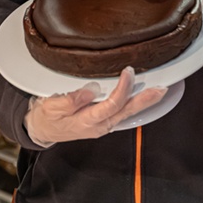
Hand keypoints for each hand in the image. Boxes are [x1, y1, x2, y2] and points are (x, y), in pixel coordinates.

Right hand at [24, 67, 166, 146]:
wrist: (40, 130)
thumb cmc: (46, 117)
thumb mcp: (51, 107)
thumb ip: (70, 100)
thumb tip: (90, 91)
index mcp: (87, 121)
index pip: (111, 104)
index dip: (122, 89)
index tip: (128, 72)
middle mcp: (99, 125)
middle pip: (126, 111)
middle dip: (145, 100)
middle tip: (162, 89)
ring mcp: (102, 125)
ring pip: (127, 113)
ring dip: (144, 102)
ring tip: (160, 91)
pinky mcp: (102, 121)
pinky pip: (123, 113)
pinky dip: (135, 104)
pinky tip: (144, 97)